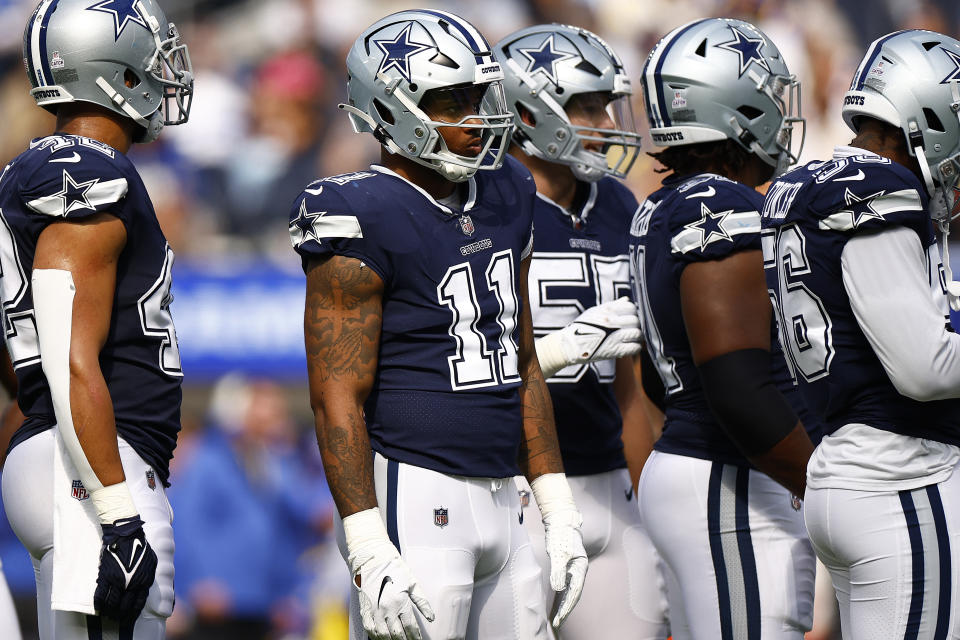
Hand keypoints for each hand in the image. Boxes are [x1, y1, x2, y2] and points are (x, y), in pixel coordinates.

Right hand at [94, 516, 156, 622]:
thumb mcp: (151, 561)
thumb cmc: (140, 545)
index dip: (132, 614)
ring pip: (112, 604)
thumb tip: (146, 587)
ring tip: (107, 615)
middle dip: (120, 616)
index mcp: (144, 580)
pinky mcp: (106, 576)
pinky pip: (101, 595)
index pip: (138, 604)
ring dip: (109, 612)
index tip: (128, 619)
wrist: (126, 534)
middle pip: (125, 607)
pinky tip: (98, 608)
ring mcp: (118, 580)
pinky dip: (99, 604)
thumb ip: (149, 575)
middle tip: (116, 619)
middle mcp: (132, 583)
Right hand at [349, 538, 434, 639]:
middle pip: (397, 634)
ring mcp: (375, 611)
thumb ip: (422, 602)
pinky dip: (376, 636)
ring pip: (383, 635)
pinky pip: (370, 629)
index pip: (410, 627)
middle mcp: (387, 609)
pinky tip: (382, 637)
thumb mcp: (412, 582)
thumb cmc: (393, 567)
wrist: (372, 558)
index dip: (415, 637)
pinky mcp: (365, 610)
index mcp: (401, 602)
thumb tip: (431, 617)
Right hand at [536, 298, 641, 377]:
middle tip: (632, 329)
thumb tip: (626, 299)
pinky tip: (631, 346)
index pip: (631, 307)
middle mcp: (612, 322)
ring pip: (637, 334)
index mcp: (607, 311)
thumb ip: (612, 305)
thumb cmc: (581, 327)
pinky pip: (634, 348)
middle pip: (635, 321)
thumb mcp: (594, 311)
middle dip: (636, 325)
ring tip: (632, 338)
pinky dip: (636, 347)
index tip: (630, 317)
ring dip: (637, 336)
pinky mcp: (614, 351)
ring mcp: (614, 337)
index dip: (633, 312)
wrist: (569, 345)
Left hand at [542, 508, 587, 627]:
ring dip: (564, 605)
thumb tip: (559, 589)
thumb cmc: (560, 537)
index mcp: (580, 569)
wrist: (561, 522)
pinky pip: (565, 586)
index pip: (574, 593)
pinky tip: (558, 604)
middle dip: (566, 610)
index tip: (560, 618)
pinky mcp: (566, 568)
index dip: (567, 607)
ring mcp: (573, 570)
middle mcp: (578, 572)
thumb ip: (559, 571)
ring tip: (557, 619)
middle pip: (573, 595)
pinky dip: (562, 596)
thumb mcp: (559, 554)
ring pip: (570, 592)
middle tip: (557, 623)